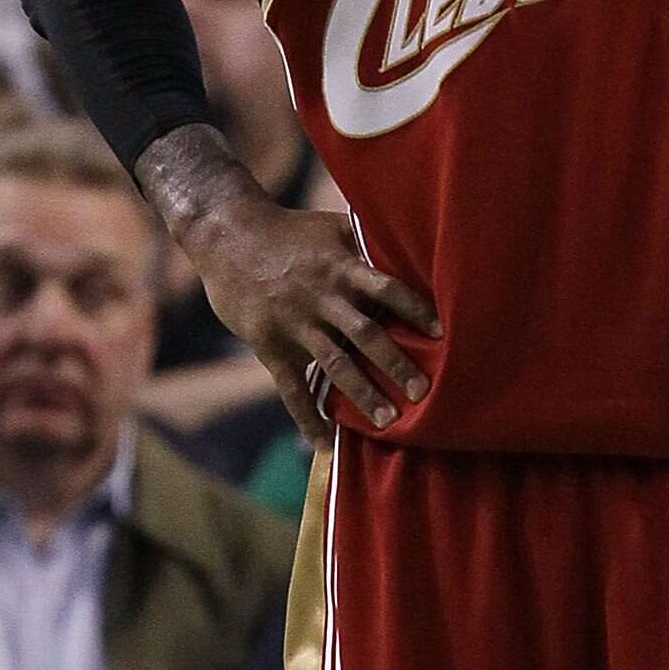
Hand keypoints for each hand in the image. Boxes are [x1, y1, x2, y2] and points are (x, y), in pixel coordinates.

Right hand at [182, 185, 438, 441]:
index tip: (442, 333)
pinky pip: (291, 387)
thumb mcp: (330, 227)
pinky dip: (307, 417)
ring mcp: (294, 323)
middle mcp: (321, 296)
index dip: (415, 309)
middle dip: (396, 363)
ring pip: (334, 364)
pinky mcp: (269, 344)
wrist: (226, 235)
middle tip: (423, 392)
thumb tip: (414, 239)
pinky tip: (324, 443)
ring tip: (388, 421)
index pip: (386, 289)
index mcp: (341, 267)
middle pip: (365, 333)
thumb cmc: (288, 231)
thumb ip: (367, 239)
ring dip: (362, 394)